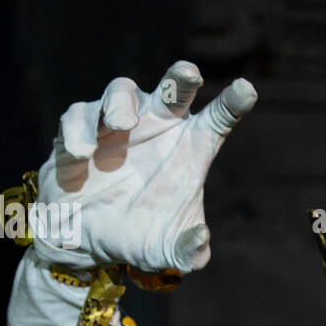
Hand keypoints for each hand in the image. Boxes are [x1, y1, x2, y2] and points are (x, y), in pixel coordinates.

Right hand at [31, 61, 256, 273]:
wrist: (85, 241)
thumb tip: (201, 238)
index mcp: (190, 148)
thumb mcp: (167, 252)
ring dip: (120, 102)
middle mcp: (158, 127)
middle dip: (180, 77)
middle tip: (189, 73)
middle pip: (172, 90)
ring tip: (121, 123)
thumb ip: (189, 250)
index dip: (233, 103)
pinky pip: (78, 115)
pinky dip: (79, 128)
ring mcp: (117, 124)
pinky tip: (82, 153)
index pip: (218, 119)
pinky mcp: (79, 130)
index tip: (248, 90)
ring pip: (120, 91)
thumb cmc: (138, 236)